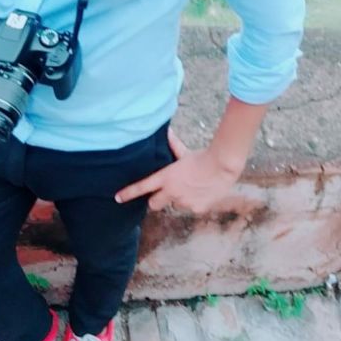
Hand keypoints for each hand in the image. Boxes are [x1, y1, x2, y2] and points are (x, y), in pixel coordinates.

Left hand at [114, 127, 241, 214]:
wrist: (222, 166)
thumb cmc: (203, 157)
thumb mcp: (184, 153)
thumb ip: (173, 146)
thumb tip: (167, 132)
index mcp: (165, 178)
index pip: (142, 187)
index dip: (128, 193)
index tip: (117, 198)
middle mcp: (171, 192)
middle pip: (154, 204)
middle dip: (157, 201)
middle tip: (165, 193)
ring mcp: (183, 202)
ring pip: (176, 205)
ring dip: (180, 199)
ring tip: (193, 187)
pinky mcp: (196, 209)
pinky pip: (191, 208)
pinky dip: (195, 203)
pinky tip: (203, 193)